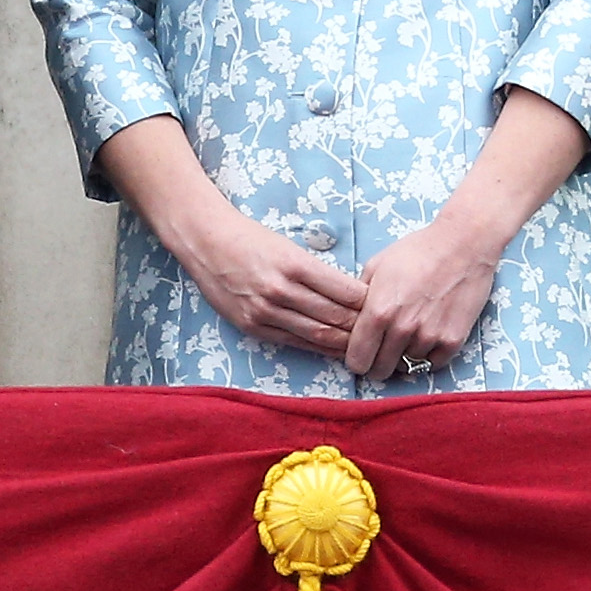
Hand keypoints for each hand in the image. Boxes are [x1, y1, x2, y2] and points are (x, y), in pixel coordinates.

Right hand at [172, 205, 368, 358]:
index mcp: (295, 265)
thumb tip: (353, 294)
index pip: (345, 292)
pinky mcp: (252, 326)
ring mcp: (265, 311)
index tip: (384, 306)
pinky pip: (295, 343)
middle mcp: (280, 290)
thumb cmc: (252, 240)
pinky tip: (335, 350)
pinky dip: (319, 348)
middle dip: (363, 327)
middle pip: (335, 317)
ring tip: (366, 346)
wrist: (207, 242)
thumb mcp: (290, 247)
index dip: (369, 304)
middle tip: (383, 332)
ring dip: (345, 342)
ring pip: (318, 334)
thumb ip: (318, 272)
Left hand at [344, 213, 499, 385]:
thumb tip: (351, 320)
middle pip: (380, 371)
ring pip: (407, 367)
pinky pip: (433, 364)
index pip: (357, 360)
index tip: (362, 353)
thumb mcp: (376, 266)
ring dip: (404, 355)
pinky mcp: (453, 339)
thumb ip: (359, 298)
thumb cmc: (419, 251)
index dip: (356, 358)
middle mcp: (402, 329)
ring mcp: (429, 336)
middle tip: (383, 349)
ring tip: (409, 333)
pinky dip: (428, 355)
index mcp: (378, 312)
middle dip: (377, 362)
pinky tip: (427, 336)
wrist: (463, 244)